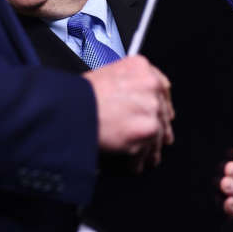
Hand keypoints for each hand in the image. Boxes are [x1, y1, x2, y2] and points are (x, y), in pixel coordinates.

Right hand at [85, 54, 173, 171]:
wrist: (69, 110)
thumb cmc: (79, 96)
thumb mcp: (105, 77)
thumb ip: (127, 86)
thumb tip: (134, 103)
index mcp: (140, 67)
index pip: (161, 86)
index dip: (161, 103)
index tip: (162, 113)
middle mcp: (150, 84)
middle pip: (163, 112)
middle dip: (160, 127)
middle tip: (158, 138)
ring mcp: (151, 106)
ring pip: (158, 133)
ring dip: (150, 148)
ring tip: (144, 158)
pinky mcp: (148, 129)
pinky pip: (148, 150)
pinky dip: (139, 160)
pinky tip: (132, 164)